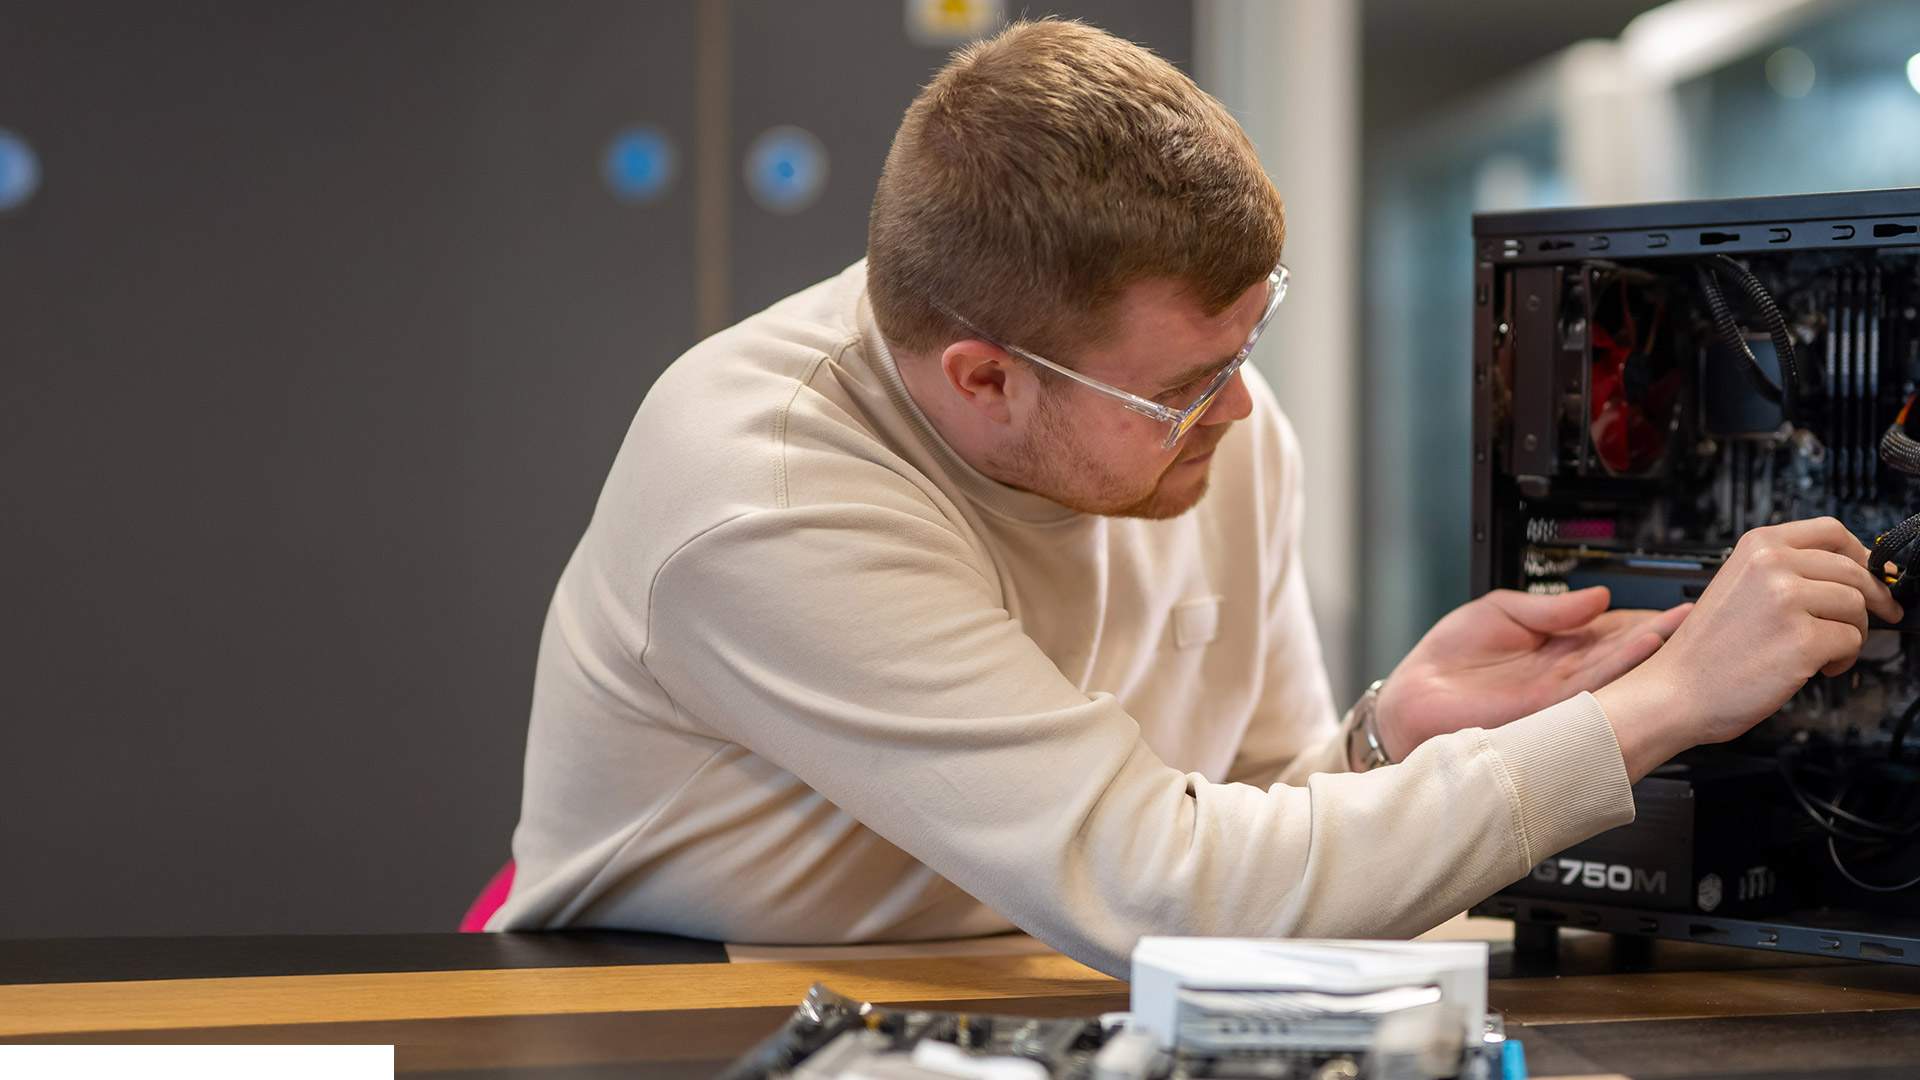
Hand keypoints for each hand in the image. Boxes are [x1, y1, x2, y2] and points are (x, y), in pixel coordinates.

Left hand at [1375, 587, 1689, 760]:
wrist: (1411, 700)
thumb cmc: (1447, 661)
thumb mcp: (1501, 611)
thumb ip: (1551, 608)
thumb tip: (1599, 595)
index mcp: (1558, 648)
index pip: (1613, 631)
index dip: (1646, 617)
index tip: (1678, 604)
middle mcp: (1565, 674)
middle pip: (1624, 653)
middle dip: (1660, 633)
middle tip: (1696, 616)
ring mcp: (1559, 695)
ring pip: (1616, 671)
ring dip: (1649, 650)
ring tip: (1679, 627)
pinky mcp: (1546, 710)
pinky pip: (1591, 687)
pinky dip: (1618, 668)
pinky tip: (1642, 647)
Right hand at [1596, 517, 1902, 779]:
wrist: (1675, 690)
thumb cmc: (1705, 650)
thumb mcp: (1738, 586)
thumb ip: (1785, 571)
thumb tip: (1847, 574)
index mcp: (1758, 546)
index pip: (1831, 532)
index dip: (1860, 554)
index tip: (1870, 573)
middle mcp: (1773, 565)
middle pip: (1854, 570)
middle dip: (1871, 600)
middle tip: (1876, 618)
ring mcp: (1788, 600)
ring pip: (1858, 606)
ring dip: (1853, 632)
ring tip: (1827, 650)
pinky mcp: (1803, 640)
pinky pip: (1852, 641)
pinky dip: (1843, 659)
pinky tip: (1818, 667)